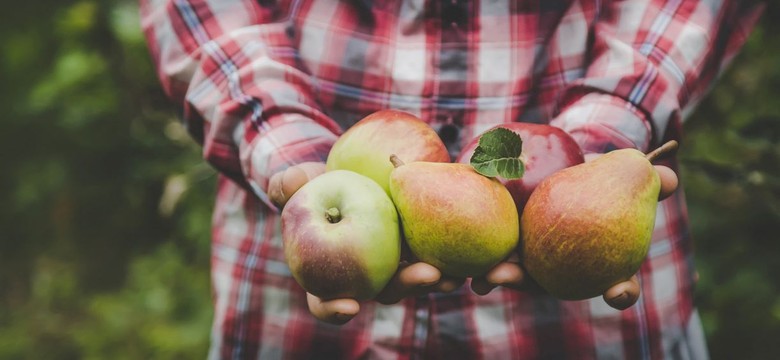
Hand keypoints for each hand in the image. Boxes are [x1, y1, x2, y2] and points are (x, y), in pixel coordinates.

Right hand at [272, 163, 463, 323]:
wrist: (353, 173)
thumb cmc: (320, 184)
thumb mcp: (302, 181)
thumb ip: (288, 184)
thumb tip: (283, 183)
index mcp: (332, 274)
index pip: (326, 301)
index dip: (334, 308)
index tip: (348, 306)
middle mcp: (369, 277)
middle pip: (389, 290)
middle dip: (410, 286)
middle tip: (428, 276)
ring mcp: (399, 263)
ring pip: (422, 277)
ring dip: (444, 278)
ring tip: (463, 270)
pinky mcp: (424, 244)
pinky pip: (446, 253)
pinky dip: (464, 255)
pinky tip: (484, 252)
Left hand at [471, 157, 678, 309]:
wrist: (561, 168)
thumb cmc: (595, 179)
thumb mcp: (619, 175)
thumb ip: (645, 178)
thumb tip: (670, 174)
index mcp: (595, 267)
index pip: (615, 286)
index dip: (619, 291)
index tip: (619, 291)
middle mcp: (556, 271)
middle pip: (540, 284)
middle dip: (523, 284)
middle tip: (509, 277)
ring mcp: (524, 262)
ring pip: (506, 272)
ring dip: (491, 274)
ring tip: (481, 273)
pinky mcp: (497, 245)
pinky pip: (482, 248)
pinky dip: (468, 250)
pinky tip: (452, 249)